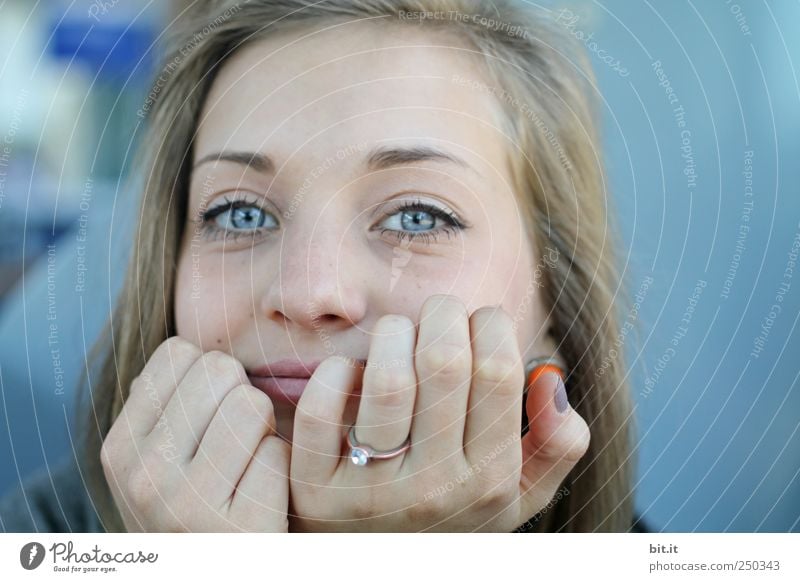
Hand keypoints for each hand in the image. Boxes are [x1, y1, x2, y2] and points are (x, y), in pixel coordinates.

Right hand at [100, 337, 289, 531]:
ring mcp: (189, 504)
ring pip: (252, 404)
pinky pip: (278, 453)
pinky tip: (262, 497)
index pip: (178, 353)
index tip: (209, 412)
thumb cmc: (196, 509)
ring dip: (263, 430)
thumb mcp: (157, 462)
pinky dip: (280, 468)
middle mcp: (144, 473)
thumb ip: (165, 406)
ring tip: (248, 466)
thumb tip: (191, 351)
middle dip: (239, 396)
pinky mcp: (241, 528)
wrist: (216, 572)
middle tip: (234, 442)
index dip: (210, 375)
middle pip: (220, 370)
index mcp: (121, 447)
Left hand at [288, 294, 590, 531]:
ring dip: (393, 334)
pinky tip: (352, 372)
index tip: (479, 321)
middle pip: (443, 363)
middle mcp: (435, 488)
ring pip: (387, 379)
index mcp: (489, 480)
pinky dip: (334, 372)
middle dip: (442, 314)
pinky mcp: (316, 488)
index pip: (499, 372)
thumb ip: (558, 444)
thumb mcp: (520, 494)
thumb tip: (549, 381)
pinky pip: (320, 410)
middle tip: (438, 313)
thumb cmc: (455, 512)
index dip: (490, 324)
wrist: (385, 565)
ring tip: (398, 335)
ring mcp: (371, 492)